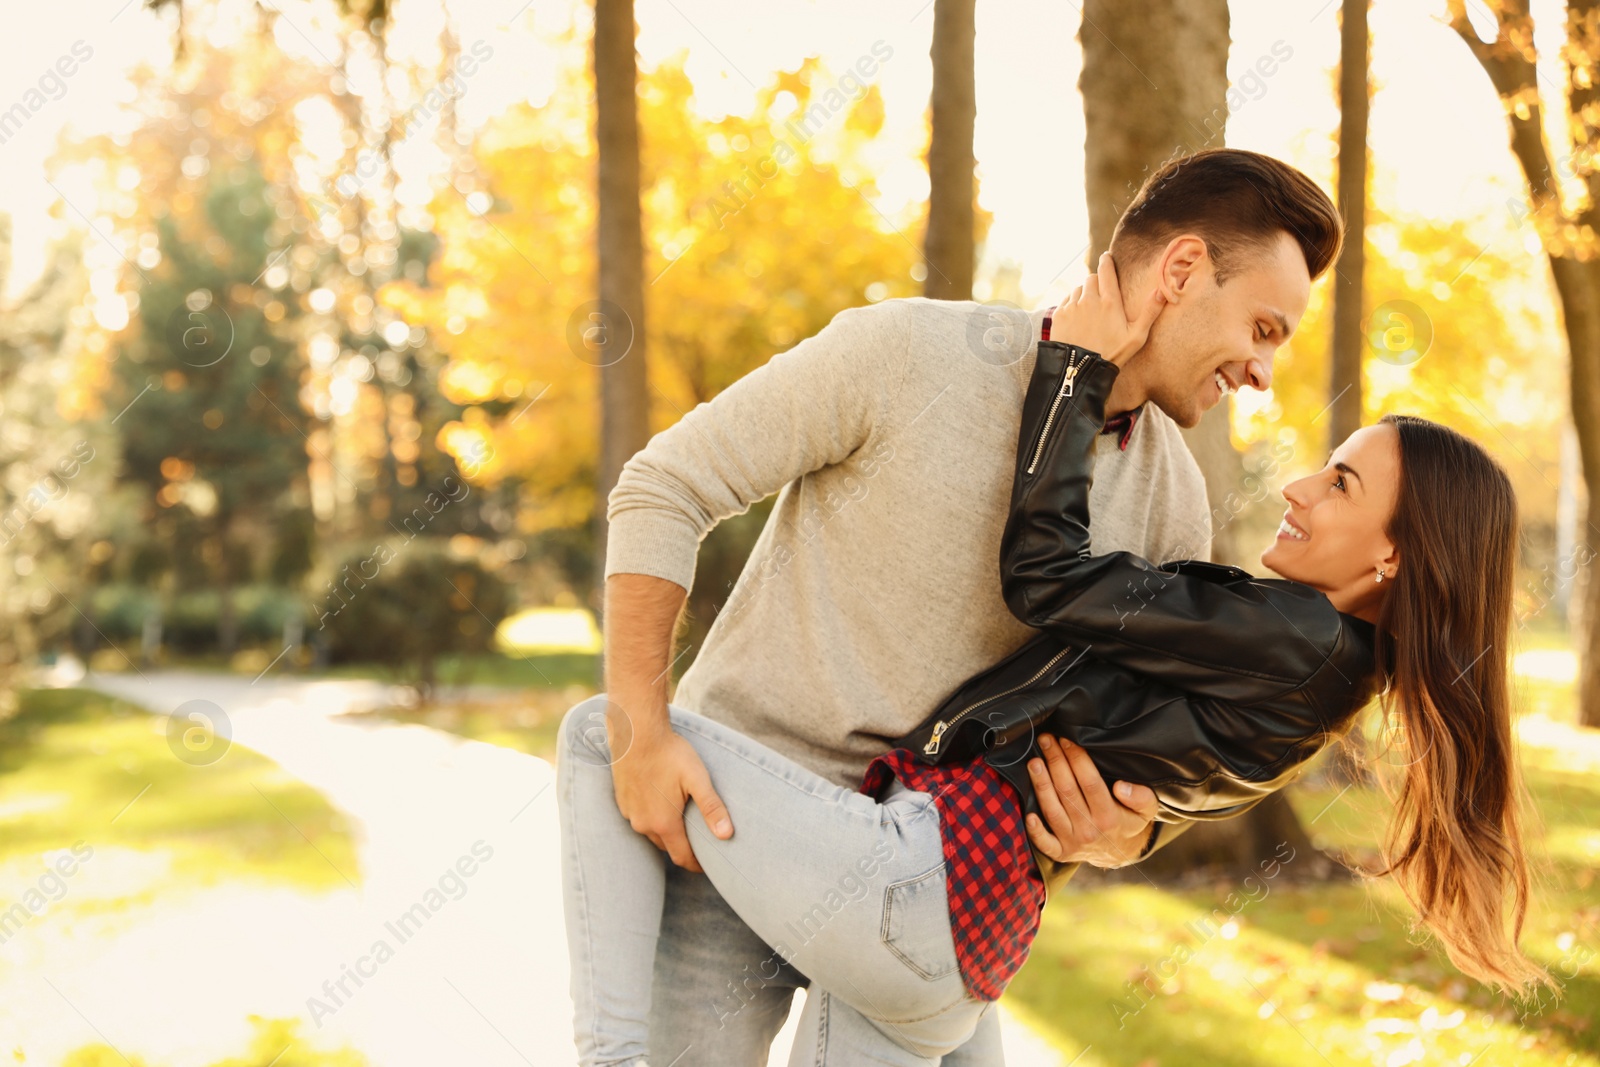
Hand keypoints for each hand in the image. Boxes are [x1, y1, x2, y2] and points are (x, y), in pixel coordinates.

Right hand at [608, 701, 731, 872]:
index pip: (682, 857)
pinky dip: (651, 817)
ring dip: (665, 831)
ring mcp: (630, 813)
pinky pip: (638, 818)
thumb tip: (727, 835)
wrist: (635, 732)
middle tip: (698, 841)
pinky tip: (659, 803)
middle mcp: (643, 824)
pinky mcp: (622, 801)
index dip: (696, 865)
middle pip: (667, 846)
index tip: (706, 867)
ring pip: (651, 832)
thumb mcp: (697, 779)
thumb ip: (712, 808)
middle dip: (682, 847)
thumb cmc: (669, 753)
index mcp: (664, 823)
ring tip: (680, 821)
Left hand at [1023, 733, 1159, 868]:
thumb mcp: (1146, 810)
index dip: (1076, 759)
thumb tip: (1121, 786)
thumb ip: (1141, 796)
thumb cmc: (1129, 822)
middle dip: (1055, 762)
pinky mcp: (1061, 852)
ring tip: (1034, 762)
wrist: (1120, 853)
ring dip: (1041, 784)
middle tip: (1046, 740)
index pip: (1090, 782)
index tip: (1067, 740)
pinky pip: (1045, 844)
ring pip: (1052, 810)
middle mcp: (1089, 829)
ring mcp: (1073, 842)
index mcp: (1109, 816)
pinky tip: (1027, 813)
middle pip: (1067, 791)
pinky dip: (1035, 831)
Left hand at [1050, 251, 1164, 365]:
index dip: (1106, 261)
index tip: (1106, 257)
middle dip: (1097, 282)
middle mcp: (1089, 300)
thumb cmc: (1112, 354)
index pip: (1106, 271)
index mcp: (1109, 302)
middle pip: (1092, 278)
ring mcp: (1072, 306)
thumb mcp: (1136, 336)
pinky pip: (1066, 300)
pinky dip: (1072, 304)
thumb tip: (1163, 290)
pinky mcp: (1059, 315)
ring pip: (1078, 289)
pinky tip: (1078, 317)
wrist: (1081, 370)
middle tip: (1101, 295)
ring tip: (1090, 310)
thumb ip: (1150, 312)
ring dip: (1084, 294)